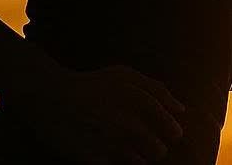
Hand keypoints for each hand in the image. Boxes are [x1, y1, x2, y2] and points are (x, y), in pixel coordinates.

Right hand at [3, 63, 186, 164]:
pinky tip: (108, 149)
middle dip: (156, 147)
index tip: (170, 134)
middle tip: (144, 140)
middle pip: (159, 150)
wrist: (50, 98)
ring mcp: (111, 144)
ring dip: (138, 156)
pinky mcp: (95, 159)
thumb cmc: (92, 85)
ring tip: (124, 143)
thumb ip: (156, 89)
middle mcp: (127, 124)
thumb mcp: (123, 75)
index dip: (172, 132)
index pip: (171, 128)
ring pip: (141, 161)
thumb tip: (181, 109)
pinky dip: (118, 161)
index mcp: (137, 101)